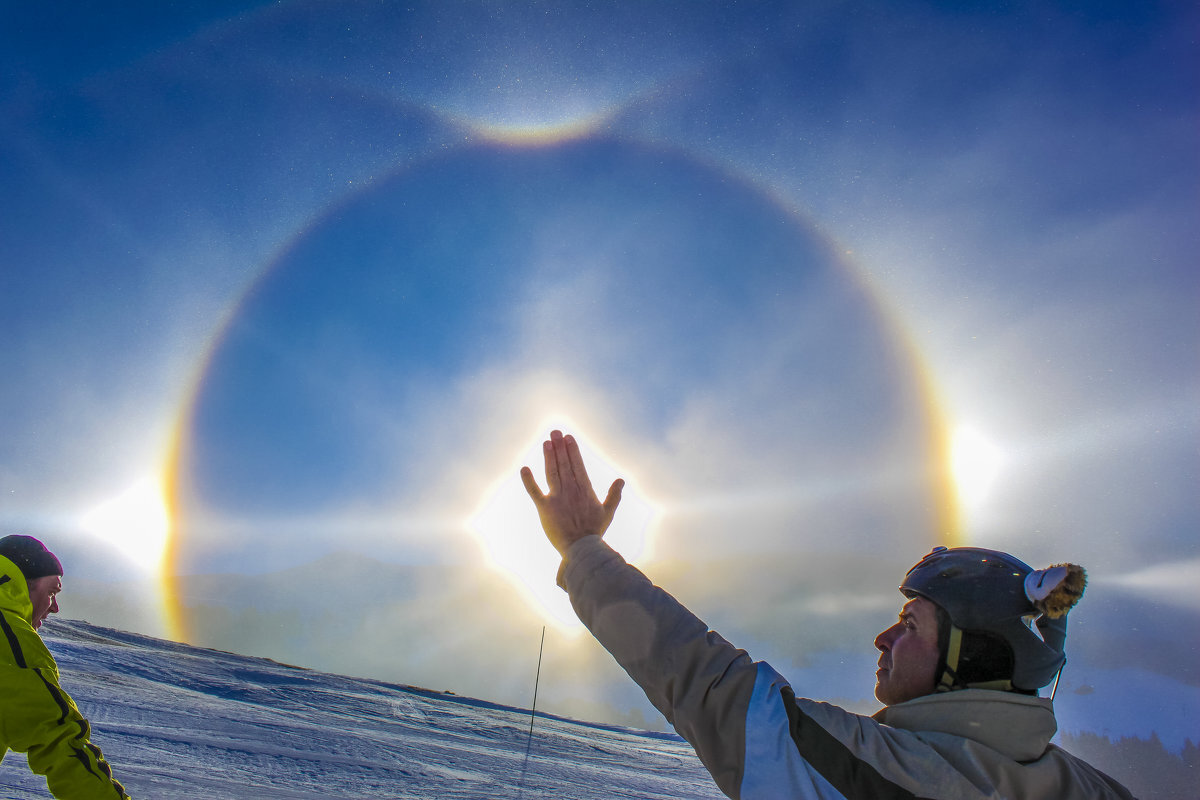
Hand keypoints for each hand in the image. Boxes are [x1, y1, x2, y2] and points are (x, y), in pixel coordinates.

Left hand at [520, 430, 623, 555]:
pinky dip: (528, 480)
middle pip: (564, 464)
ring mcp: (557, 498)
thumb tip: (621, 480)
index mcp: (585, 490)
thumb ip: (614, 495)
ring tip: (546, 442)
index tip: (568, 438)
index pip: (578, 465)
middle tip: (555, 432)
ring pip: (552, 473)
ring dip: (549, 457)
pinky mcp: (545, 508)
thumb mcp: (608, 512)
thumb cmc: (595, 532)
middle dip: (560, 447)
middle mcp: (571, 490)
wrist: (582, 549)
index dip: (572, 450)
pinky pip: (534, 492)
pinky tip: (524, 468)